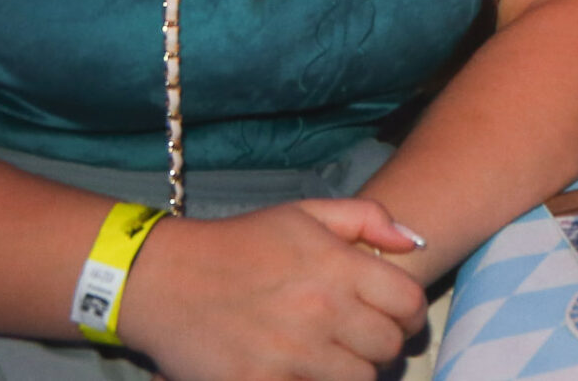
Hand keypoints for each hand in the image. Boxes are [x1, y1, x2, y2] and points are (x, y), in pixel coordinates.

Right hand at [124, 199, 428, 380]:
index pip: (409, 302)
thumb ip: (366, 218)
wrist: (163, 279)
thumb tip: (414, 242)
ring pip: (359, 380)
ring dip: (353, 372)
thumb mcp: (303, 213)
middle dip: (383, 347)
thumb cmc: (238, 245)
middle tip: (364, 343)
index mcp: (336, 266)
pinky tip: (302, 371)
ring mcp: (292, 353)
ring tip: (335, 359)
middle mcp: (321, 311)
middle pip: (388, 348)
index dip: (410, 314)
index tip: (397, 318)